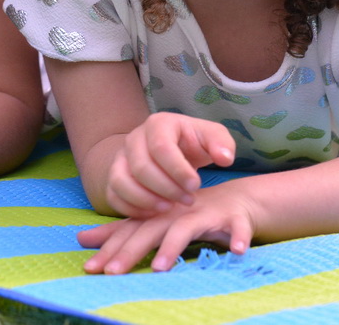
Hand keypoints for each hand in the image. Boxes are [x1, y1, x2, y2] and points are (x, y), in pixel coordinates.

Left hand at [78, 181, 255, 273]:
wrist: (236, 201)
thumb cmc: (188, 215)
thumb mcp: (153, 222)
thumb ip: (120, 232)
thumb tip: (81, 239)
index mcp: (157, 214)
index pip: (129, 232)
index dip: (109, 249)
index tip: (89, 268)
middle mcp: (176, 212)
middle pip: (150, 230)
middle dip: (130, 251)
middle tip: (113, 273)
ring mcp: (204, 214)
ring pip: (185, 229)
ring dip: (172, 247)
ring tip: (159, 268)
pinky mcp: (232, 218)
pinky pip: (236, 228)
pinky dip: (238, 237)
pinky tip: (238, 251)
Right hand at [105, 113, 234, 218]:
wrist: (172, 148)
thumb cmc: (193, 143)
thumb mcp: (212, 137)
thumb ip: (222, 144)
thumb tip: (224, 158)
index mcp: (158, 124)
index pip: (161, 147)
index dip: (178, 170)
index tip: (195, 186)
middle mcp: (134, 138)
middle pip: (140, 166)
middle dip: (166, 189)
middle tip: (188, 200)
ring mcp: (120, 158)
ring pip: (121, 181)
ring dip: (146, 200)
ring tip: (170, 209)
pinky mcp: (114, 178)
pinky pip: (114, 196)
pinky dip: (132, 209)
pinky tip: (154, 214)